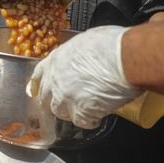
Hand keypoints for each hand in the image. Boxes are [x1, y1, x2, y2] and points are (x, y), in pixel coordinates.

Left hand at [26, 26, 141, 128]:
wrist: (126, 59)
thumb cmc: (112, 44)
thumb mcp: (86, 40)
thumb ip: (78, 53)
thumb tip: (84, 57)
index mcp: (56, 60)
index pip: (38, 75)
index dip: (39, 84)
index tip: (37, 90)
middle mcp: (56, 80)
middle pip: (46, 98)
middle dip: (54, 102)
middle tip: (66, 104)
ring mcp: (66, 98)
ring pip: (60, 112)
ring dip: (71, 112)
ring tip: (85, 109)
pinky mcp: (80, 112)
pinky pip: (81, 122)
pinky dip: (90, 121)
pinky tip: (98, 117)